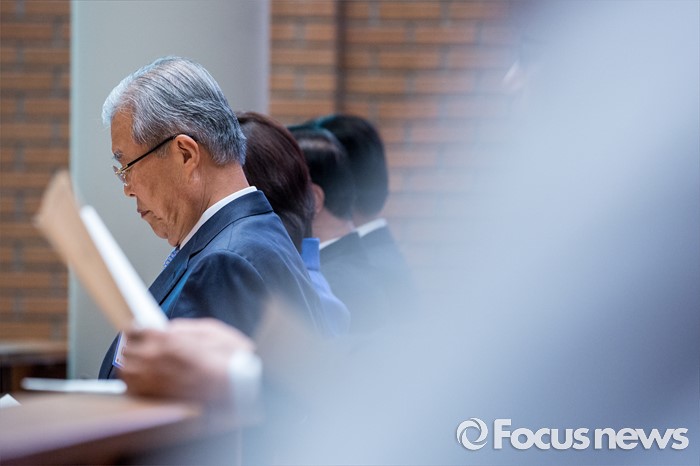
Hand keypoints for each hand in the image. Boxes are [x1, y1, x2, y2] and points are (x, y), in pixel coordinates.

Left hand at [119, 318, 254, 401]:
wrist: (238, 390)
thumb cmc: (230, 360)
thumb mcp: (211, 330)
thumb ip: (185, 327)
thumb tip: (170, 328)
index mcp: (169, 339)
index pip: (135, 329)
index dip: (137, 328)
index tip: (139, 329)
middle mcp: (156, 360)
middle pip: (127, 348)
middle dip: (134, 344)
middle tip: (142, 344)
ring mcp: (154, 381)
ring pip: (125, 369)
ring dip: (131, 362)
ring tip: (143, 361)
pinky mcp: (155, 399)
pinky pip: (131, 388)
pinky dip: (134, 382)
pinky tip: (145, 378)